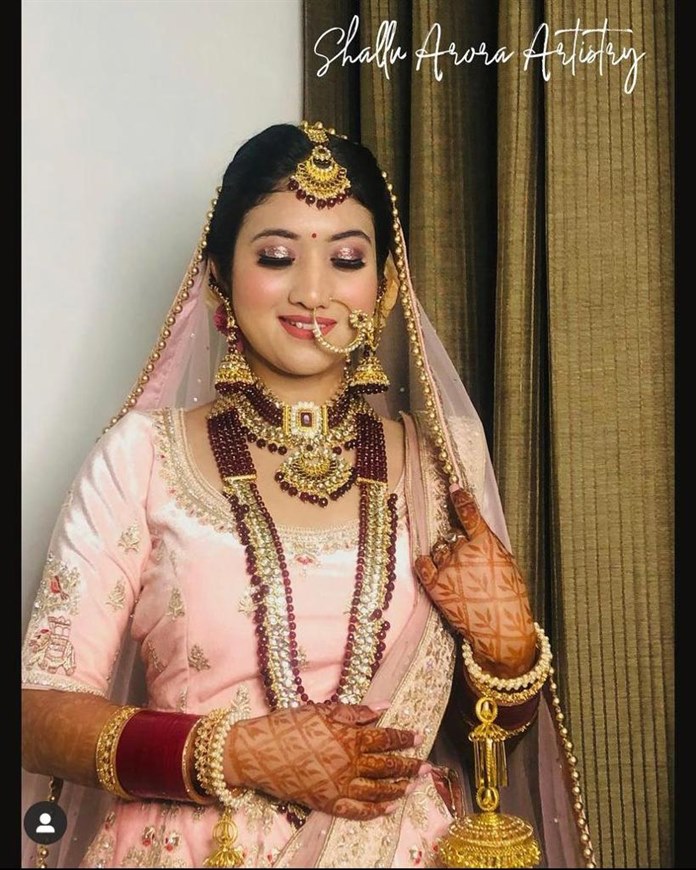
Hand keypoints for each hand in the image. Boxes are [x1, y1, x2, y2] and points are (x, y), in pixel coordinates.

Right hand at [225, 701, 428, 819]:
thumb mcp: (323, 710)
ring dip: (399, 788)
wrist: (257, 752)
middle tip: (427, 766)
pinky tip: (389, 808)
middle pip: (387, 766)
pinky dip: (375, 810)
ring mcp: (338, 786)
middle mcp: (348, 763)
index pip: (385, 738)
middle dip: (409, 766)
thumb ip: (356, 712)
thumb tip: (384, 707)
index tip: (418, 736)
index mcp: (348, 736)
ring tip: (414, 786)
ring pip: (377, 790)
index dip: (403, 737)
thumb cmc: (289, 725)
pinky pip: (357, 811)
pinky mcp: (327, 803)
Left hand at [414, 486, 535, 677]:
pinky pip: (423, 564)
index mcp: (486, 544)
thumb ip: (489, 545)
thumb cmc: (510, 598)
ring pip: (439, 549)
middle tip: (469, 563)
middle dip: (458, 543)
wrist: (502, 631)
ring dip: (445, 556)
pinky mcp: (435, 586)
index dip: (460, 498)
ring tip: (459, 576)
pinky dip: (426, 563)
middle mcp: (464, 552)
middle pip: (453, 535)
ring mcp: (447, 568)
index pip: (469, 513)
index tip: (453, 487)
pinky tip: (432, 567)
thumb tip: (474, 533)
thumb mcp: (507, 564)